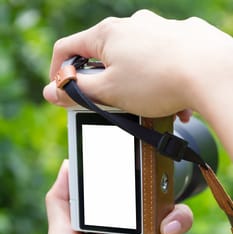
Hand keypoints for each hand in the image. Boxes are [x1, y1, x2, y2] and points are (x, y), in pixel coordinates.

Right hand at [43, 10, 232, 119]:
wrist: (209, 72)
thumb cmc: (157, 80)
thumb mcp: (108, 91)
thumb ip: (78, 90)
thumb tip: (54, 90)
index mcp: (107, 35)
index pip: (67, 48)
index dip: (58, 71)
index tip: (61, 89)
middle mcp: (131, 26)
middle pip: (102, 56)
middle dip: (101, 83)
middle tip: (107, 103)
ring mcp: (156, 31)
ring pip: (132, 62)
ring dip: (132, 86)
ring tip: (145, 107)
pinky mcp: (177, 41)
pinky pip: (157, 62)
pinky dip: (156, 82)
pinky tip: (167, 101)